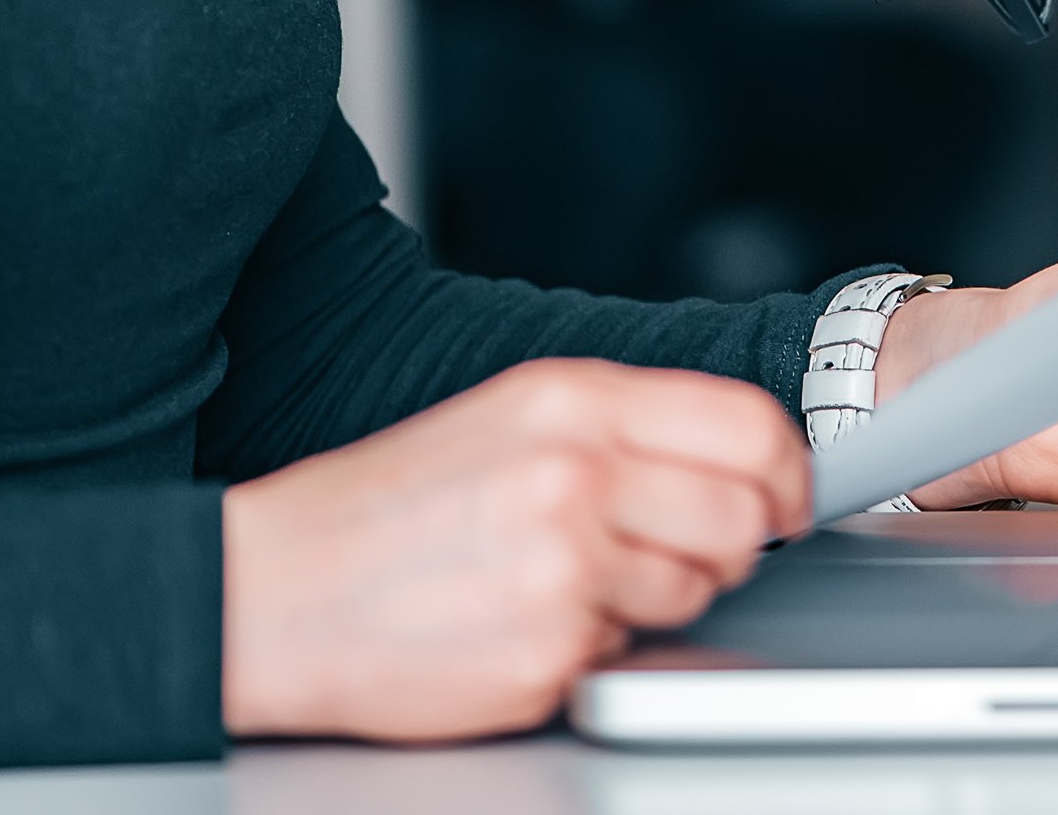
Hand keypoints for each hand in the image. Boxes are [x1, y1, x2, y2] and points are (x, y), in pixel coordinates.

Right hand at [219, 356, 807, 741]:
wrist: (270, 591)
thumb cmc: (389, 508)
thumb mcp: (509, 421)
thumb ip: (623, 430)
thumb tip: (740, 460)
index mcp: (571, 402)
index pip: (746, 425)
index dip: (786, 469)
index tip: (787, 496)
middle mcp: (575, 474)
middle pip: (739, 515)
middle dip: (728, 544)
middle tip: (672, 552)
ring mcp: (564, 568)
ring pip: (693, 592)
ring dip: (653, 600)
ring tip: (567, 584)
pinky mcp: (547, 653)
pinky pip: (625, 654)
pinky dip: (591, 649)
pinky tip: (524, 624)